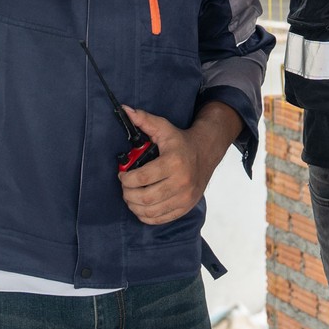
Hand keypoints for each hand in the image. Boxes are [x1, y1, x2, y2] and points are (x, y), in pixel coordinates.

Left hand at [117, 103, 240, 224]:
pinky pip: (160, 219)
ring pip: (151, 211)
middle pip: (145, 197)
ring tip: (131, 196)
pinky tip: (142, 206)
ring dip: (134, 206)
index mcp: (174, 162)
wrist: (206, 152)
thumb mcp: (164, 128)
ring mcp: (185, 197)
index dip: (126, 179)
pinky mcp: (186, 207)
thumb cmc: (181, 141)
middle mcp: (181, 182)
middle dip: (128, 194)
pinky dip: (146, 216)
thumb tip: (125, 110)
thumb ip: (144, 120)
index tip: (122, 175)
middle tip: (125, 187)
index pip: (142, 178)